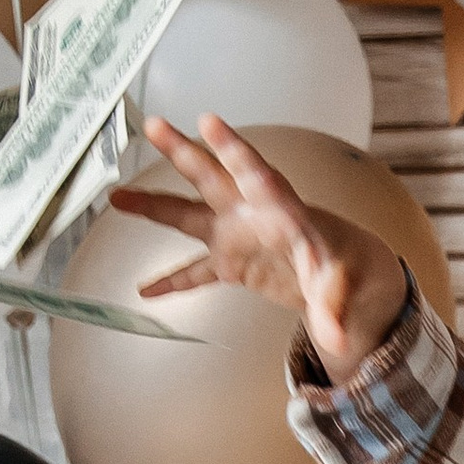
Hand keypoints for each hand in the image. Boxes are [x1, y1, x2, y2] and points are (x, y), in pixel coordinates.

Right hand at [110, 113, 406, 378]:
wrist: (344, 274)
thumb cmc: (346, 266)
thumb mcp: (342, 284)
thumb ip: (333, 308)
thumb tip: (336, 340)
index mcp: (282, 208)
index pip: (255, 173)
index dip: (232, 148)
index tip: (209, 123)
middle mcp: (252, 214)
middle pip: (212, 177)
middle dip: (183, 152)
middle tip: (154, 126)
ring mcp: (236, 236)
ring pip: (188, 215)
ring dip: (154, 206)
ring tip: (117, 197)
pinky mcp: (231, 263)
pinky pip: (195, 272)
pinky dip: (172, 281)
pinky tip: (145, 289)